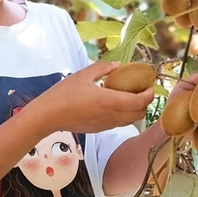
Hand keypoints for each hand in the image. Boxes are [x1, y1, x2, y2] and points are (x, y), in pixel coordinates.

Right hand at [30, 62, 154, 134]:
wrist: (48, 116)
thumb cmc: (63, 93)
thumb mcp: (83, 74)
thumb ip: (103, 68)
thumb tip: (118, 66)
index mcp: (109, 101)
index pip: (140, 102)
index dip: (149, 94)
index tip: (149, 86)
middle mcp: (111, 116)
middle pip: (139, 114)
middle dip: (145, 103)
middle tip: (141, 91)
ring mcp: (105, 125)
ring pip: (130, 121)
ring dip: (135, 110)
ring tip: (128, 97)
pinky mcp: (99, 129)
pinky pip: (118, 123)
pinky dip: (123, 115)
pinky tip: (113, 105)